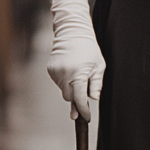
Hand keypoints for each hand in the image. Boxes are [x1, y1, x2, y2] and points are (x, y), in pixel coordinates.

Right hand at [47, 0, 105, 119]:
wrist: (72, 32)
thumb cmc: (88, 49)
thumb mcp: (99, 66)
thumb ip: (96, 84)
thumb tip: (93, 99)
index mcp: (78, 75)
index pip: (80, 99)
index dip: (83, 111)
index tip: (86, 118)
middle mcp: (65, 75)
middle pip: (69, 98)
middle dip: (76, 101)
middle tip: (83, 104)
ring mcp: (55, 73)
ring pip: (63, 90)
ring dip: (71, 89)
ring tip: (78, 74)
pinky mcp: (50, 70)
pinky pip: (59, 83)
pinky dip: (65, 81)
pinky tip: (70, 70)